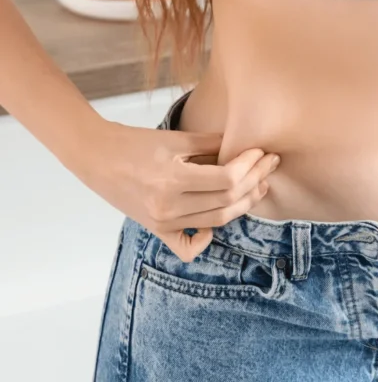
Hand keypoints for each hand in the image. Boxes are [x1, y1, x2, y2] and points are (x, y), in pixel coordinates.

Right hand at [82, 120, 280, 261]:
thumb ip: (210, 143)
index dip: (249, 166)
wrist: (99, 159)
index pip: (226, 180)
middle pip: (226, 202)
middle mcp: (168, 207)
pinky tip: (217, 222)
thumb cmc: (136, 142)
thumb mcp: (175, 137)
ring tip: (259, 186)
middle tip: (269, 165)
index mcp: (172, 180)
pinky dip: (206, 239)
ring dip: (243, 205)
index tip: (261, 152)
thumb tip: (244, 145)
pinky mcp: (157, 230)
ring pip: (216, 223)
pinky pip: (187, 247)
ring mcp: (162, 223)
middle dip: (254, 182)